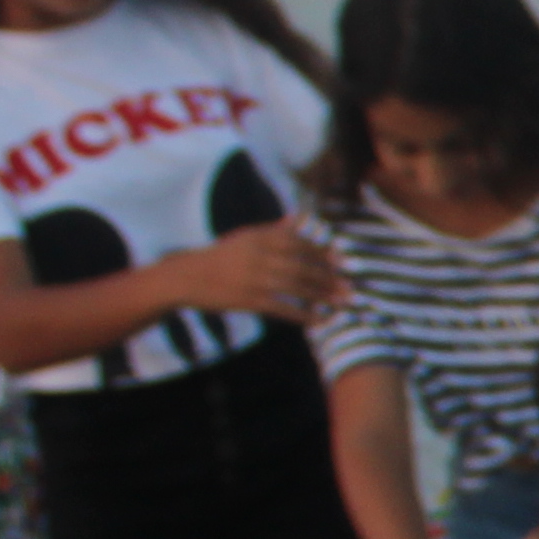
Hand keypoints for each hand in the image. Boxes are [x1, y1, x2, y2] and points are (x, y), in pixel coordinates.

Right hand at [179, 221, 342, 322]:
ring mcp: (256, 278)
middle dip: (329, 278)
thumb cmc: (221, 256)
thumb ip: (274, 230)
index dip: (323, 253)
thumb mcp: (246, 237)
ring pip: (297, 287)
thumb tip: (297, 217)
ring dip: (323, 296)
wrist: (188, 276)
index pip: (300, 244)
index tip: (342, 262)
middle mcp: (261, 256)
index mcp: (261, 237)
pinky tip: (320, 321)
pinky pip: (284, 308)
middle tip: (350, 287)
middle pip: (303, 266)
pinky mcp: (251, 300)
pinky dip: (304, 315)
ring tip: (343, 303)